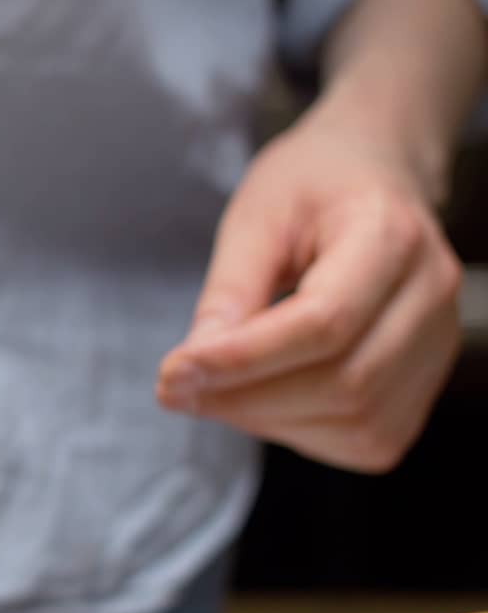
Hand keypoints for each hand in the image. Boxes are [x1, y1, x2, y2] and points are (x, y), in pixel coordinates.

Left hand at [156, 105, 463, 473]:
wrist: (373, 175)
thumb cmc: (312, 186)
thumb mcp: (255, 217)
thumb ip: (228, 293)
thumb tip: (193, 369)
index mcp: (390, 235)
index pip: (323, 323)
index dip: (242, 360)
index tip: (172, 372)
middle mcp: (430, 293)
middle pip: (344, 383)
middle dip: (246, 398)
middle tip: (177, 387)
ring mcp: (439, 343)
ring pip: (357, 421)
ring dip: (267, 420)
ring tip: (213, 388)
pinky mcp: (427, 381)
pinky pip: (365, 437)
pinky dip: (300, 431)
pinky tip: (261, 397)